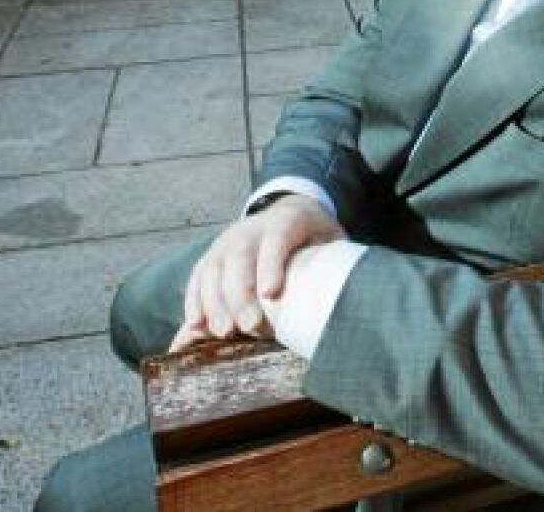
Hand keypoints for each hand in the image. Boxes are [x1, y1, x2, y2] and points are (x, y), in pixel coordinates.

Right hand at [169, 195, 344, 351]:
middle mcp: (250, 229)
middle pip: (239, 258)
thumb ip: (335, 263)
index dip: (271, 265)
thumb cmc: (314, 236)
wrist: (290, 210)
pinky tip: (195, 327)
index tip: (272, 294)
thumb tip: (350, 296)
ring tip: (223, 332)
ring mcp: (225, 242)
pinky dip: (194, 304)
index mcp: (286, 221)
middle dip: (241, 294)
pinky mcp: (211, 258)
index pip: (277, 239)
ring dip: (214, 303)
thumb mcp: (331, 240)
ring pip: (212, 269)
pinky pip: (196, 280)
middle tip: (249, 326)